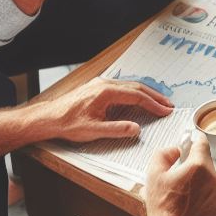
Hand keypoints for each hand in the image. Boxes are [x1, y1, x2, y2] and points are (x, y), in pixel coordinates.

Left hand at [45, 77, 173, 143]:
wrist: (47, 118)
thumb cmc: (66, 123)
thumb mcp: (93, 131)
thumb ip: (117, 129)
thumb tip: (136, 129)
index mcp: (106, 92)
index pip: (137, 96)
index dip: (153, 104)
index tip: (165, 111)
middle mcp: (105, 84)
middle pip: (137, 88)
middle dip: (154, 97)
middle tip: (168, 105)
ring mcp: (101, 84)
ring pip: (130, 86)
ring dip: (146, 94)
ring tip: (158, 102)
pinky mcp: (97, 88)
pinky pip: (122, 87)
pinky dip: (135, 93)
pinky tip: (138, 99)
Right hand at [144, 138, 215, 215]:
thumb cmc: (162, 206)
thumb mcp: (153, 174)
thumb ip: (164, 153)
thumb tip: (176, 149)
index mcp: (199, 166)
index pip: (203, 143)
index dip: (196, 139)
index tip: (194, 138)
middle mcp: (214, 176)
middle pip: (206, 160)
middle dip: (194, 163)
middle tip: (180, 173)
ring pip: (211, 175)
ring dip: (201, 177)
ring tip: (185, 190)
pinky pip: (215, 188)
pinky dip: (206, 189)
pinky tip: (192, 199)